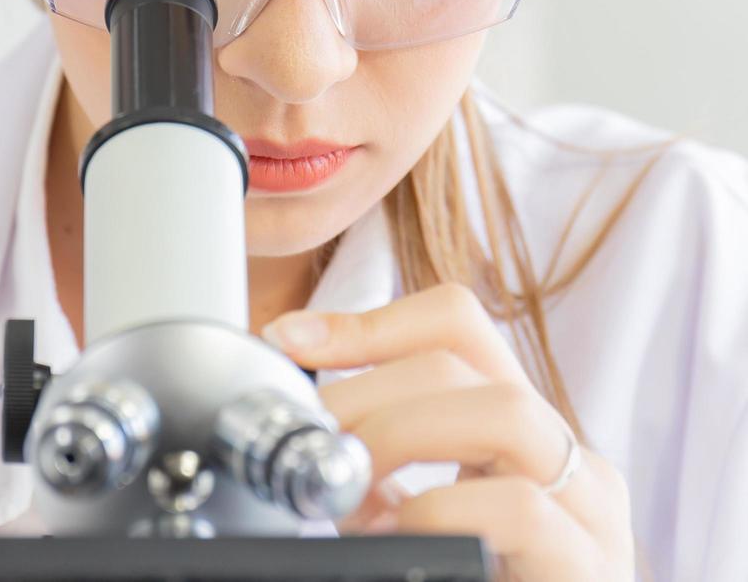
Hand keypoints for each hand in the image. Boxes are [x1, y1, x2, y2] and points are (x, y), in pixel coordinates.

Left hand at [261, 282, 634, 581]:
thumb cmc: (465, 578)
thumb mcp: (413, 514)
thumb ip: (376, 471)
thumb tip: (290, 429)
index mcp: (512, 432)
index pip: (454, 324)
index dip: (364, 320)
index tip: (287, 339)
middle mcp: (559, 455)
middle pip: (463, 361)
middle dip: (362, 386)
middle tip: (308, 440)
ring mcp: (586, 509)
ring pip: (504, 411)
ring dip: (399, 435)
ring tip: (348, 490)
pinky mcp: (588, 565)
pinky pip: (519, 506)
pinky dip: (436, 514)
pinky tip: (395, 542)